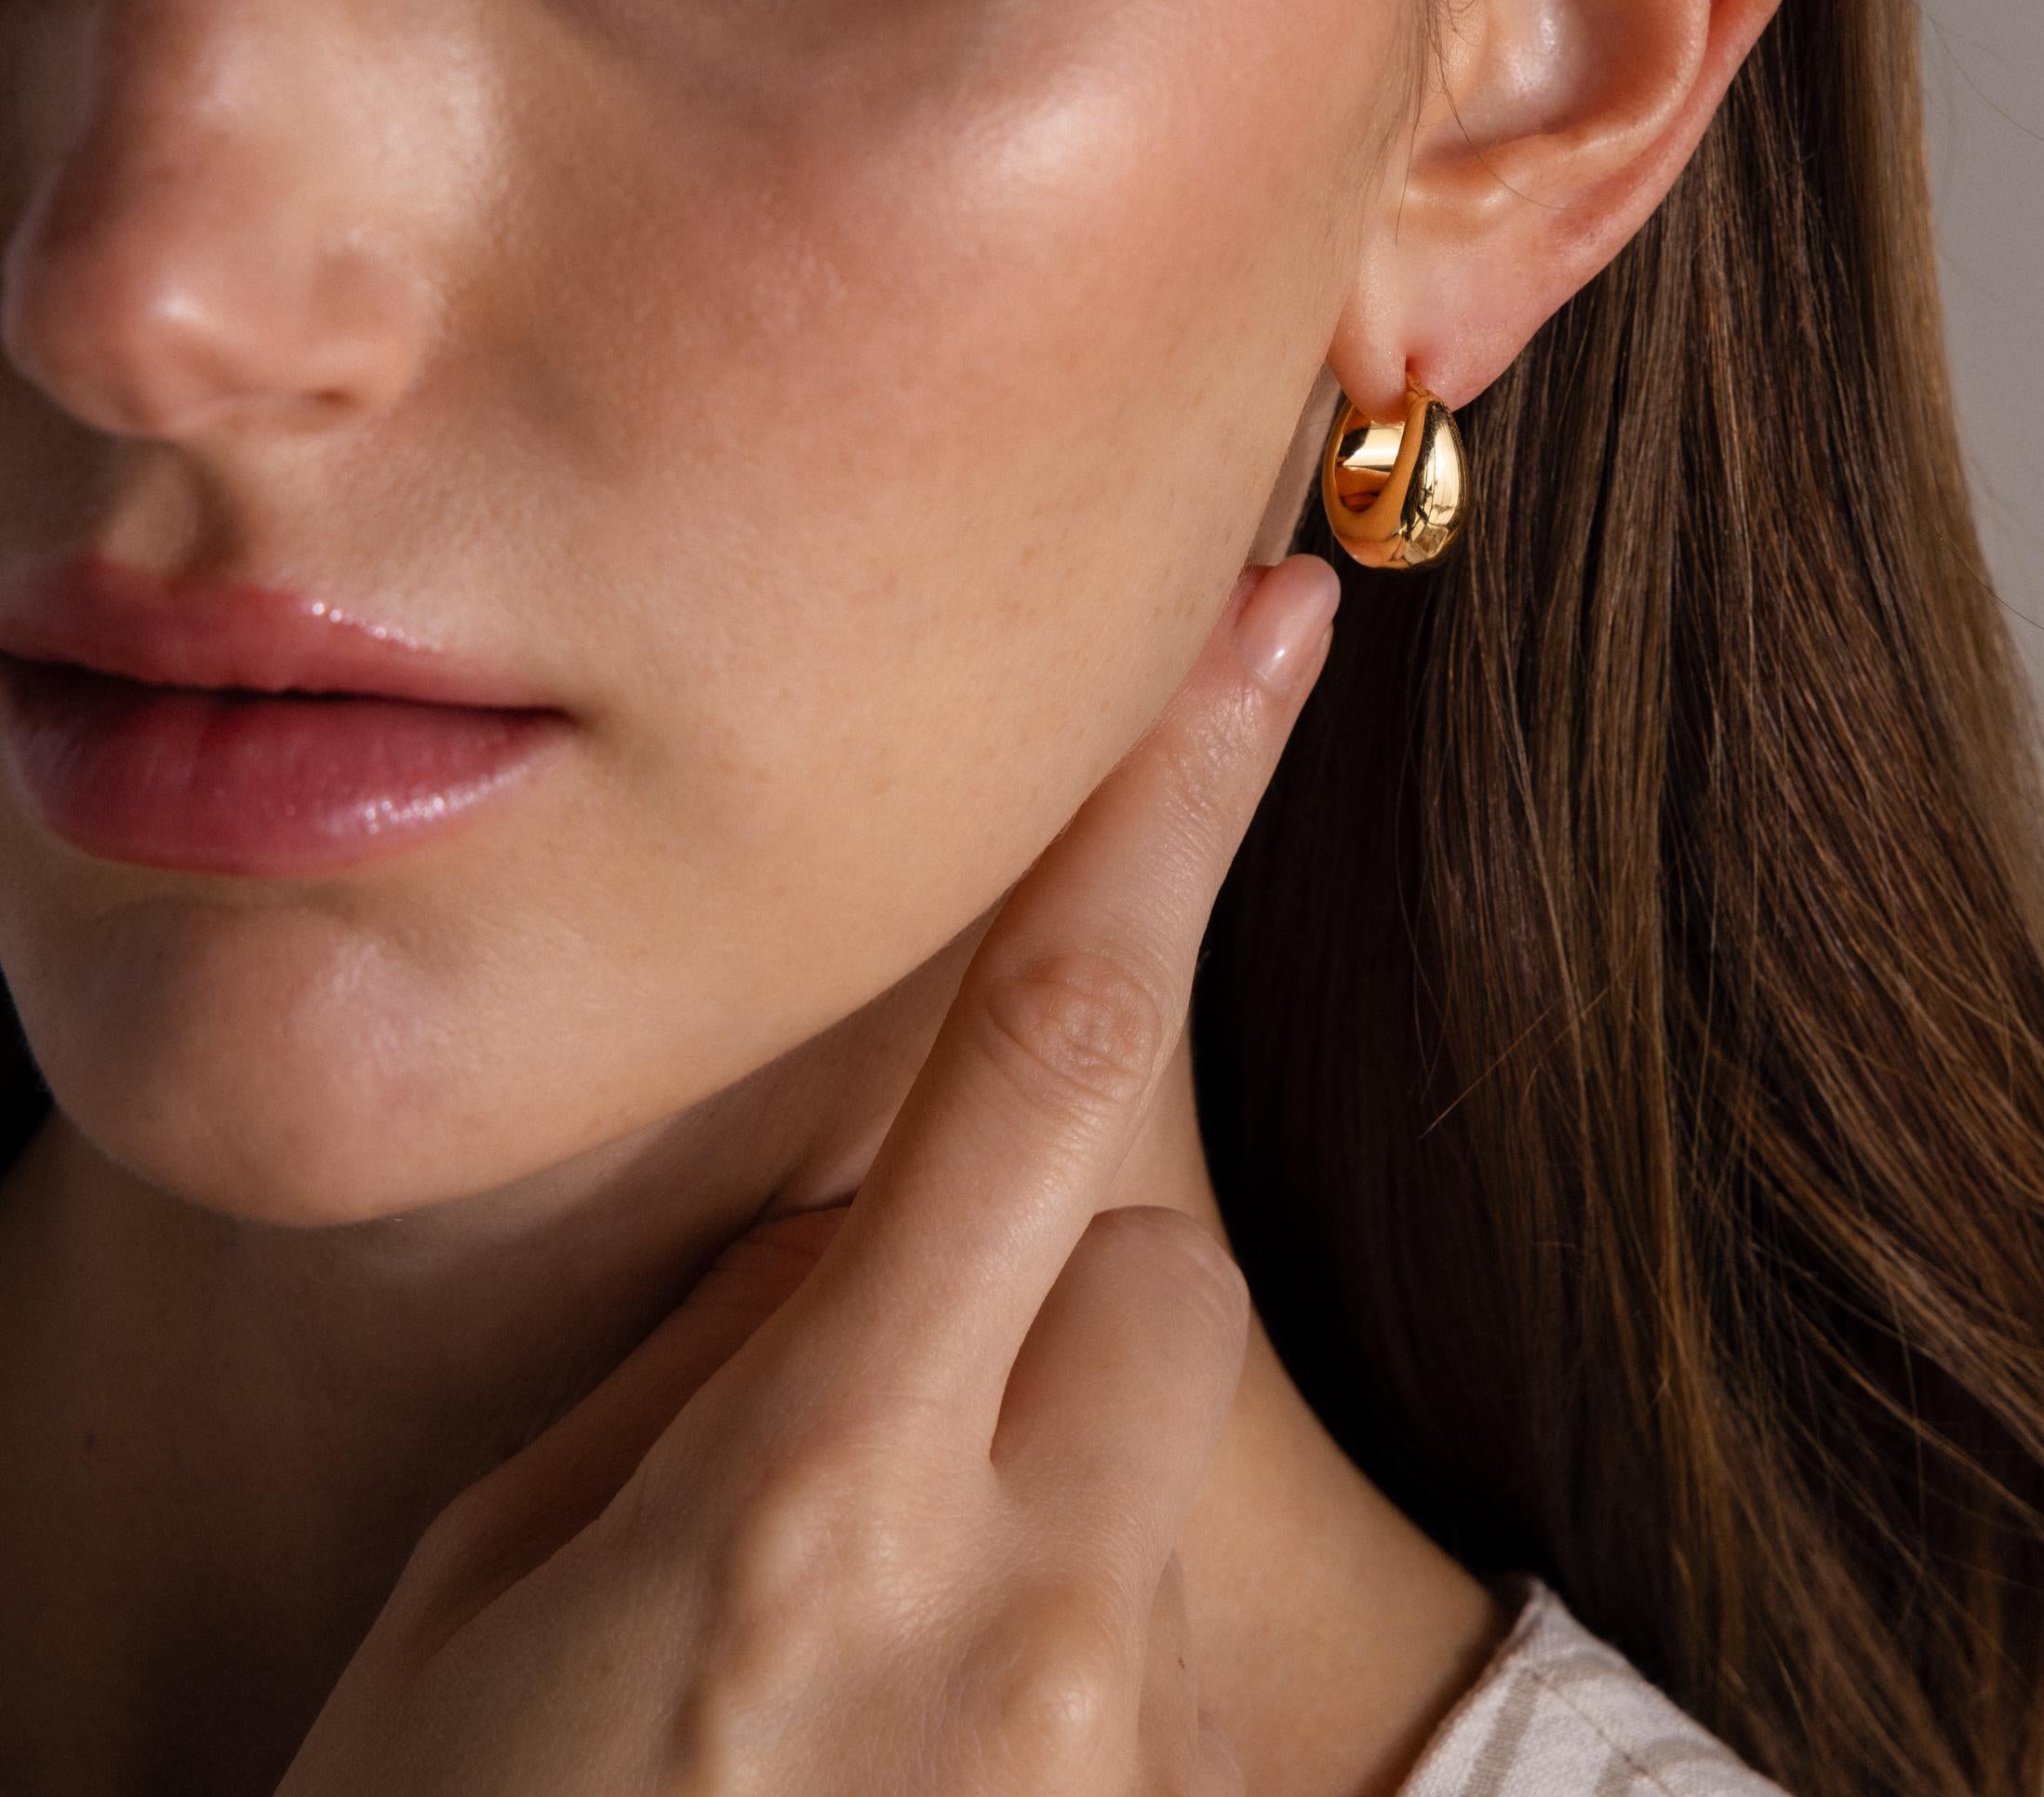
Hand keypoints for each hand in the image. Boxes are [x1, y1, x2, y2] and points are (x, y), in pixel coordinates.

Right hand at [277, 555, 1341, 1796]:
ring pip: (1157, 1425)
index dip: (1166, 815)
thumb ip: (708, 1386)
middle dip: (1036, 1273)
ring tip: (859, 1631)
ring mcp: (1111, 1751)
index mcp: (807, 1493)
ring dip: (1046, 1452)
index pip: (1043, 1053)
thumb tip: (856, 1237)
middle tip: (863, 1420)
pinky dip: (1051, 1622)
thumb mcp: (488, 1613)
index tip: (1273, 640)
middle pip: (1150, 1258)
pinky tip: (906, 1743)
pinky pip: (1151, 1621)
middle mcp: (1009, 1607)